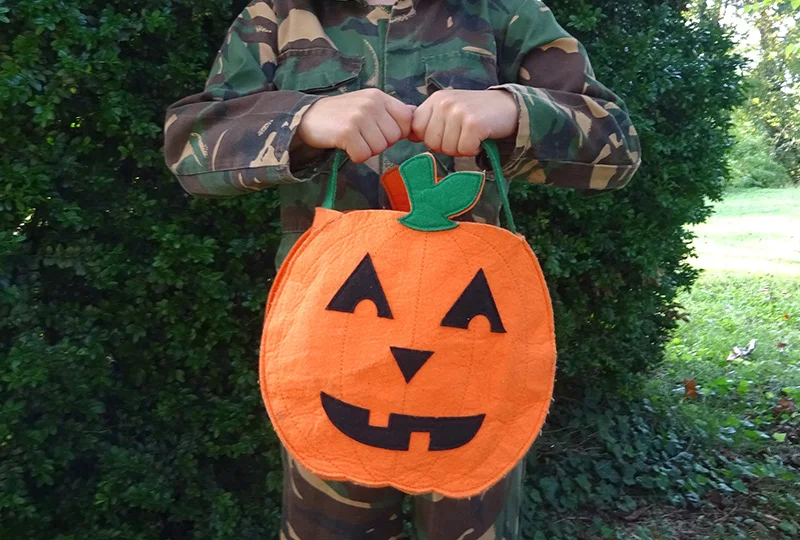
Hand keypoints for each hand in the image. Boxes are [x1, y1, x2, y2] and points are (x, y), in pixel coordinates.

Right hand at [295, 89, 414, 162]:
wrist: (308, 117)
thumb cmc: (342, 114)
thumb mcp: (368, 105)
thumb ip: (391, 110)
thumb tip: (415, 112)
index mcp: (379, 96)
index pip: (406, 120)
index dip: (396, 132)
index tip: (379, 132)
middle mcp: (371, 104)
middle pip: (393, 138)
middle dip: (380, 143)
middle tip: (361, 136)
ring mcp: (359, 117)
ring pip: (380, 148)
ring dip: (366, 150)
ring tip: (353, 139)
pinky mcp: (347, 132)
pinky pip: (363, 155)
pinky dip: (355, 156)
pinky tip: (346, 146)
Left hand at [411, 89, 517, 156]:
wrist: (509, 107)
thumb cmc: (477, 113)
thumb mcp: (449, 112)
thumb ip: (429, 122)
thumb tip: (409, 136)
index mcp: (435, 100)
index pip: (417, 130)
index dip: (433, 138)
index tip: (449, 132)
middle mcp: (444, 102)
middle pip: (432, 143)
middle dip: (448, 146)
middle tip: (464, 134)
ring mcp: (458, 112)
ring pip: (447, 149)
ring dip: (462, 148)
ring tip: (473, 134)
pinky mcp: (473, 123)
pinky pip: (464, 150)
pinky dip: (474, 149)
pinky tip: (481, 137)